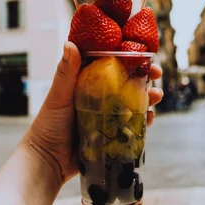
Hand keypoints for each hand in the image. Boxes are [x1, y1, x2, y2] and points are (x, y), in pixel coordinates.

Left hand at [22, 41, 162, 189]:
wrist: (47, 160)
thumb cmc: (48, 124)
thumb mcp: (59, 95)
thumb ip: (66, 71)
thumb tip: (70, 43)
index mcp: (86, 80)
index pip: (111, 62)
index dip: (129, 55)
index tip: (144, 52)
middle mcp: (98, 94)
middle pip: (127, 80)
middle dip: (145, 76)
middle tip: (157, 74)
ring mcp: (106, 113)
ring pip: (133, 100)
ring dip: (147, 97)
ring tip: (156, 96)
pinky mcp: (112, 132)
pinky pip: (132, 123)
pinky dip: (143, 119)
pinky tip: (150, 118)